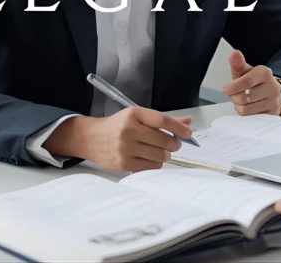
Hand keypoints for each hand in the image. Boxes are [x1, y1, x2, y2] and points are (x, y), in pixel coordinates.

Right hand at [44, 108, 193, 171]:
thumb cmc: (117, 126)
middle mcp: (129, 130)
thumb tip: (188, 122)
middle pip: (163, 140)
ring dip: (166, 154)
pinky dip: (156, 163)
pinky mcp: (124, 163)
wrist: (91, 138)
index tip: (188, 132)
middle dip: (174, 143)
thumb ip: (163, 120)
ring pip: (159, 155)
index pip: (162, 120)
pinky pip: (151, 166)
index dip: (179, 127)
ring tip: (161, 151)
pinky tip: (151, 158)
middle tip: (174, 144)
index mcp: (134, 114)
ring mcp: (126, 148)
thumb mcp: (137, 116)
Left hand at [221, 49, 280, 115]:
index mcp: (265, 73)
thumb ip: (237, 63)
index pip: (247, 81)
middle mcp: (272, 87)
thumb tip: (233, 53)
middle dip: (234, 97)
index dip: (234, 86)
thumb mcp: (245, 71)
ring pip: (247, 110)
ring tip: (241, 101)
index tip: (225, 89)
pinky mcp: (272, 115)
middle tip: (234, 95)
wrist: (271, 92)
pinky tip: (248, 108)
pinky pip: (252, 118)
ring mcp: (274, 102)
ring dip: (239, 107)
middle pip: (244, 97)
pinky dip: (246, 115)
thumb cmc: (254, 81)